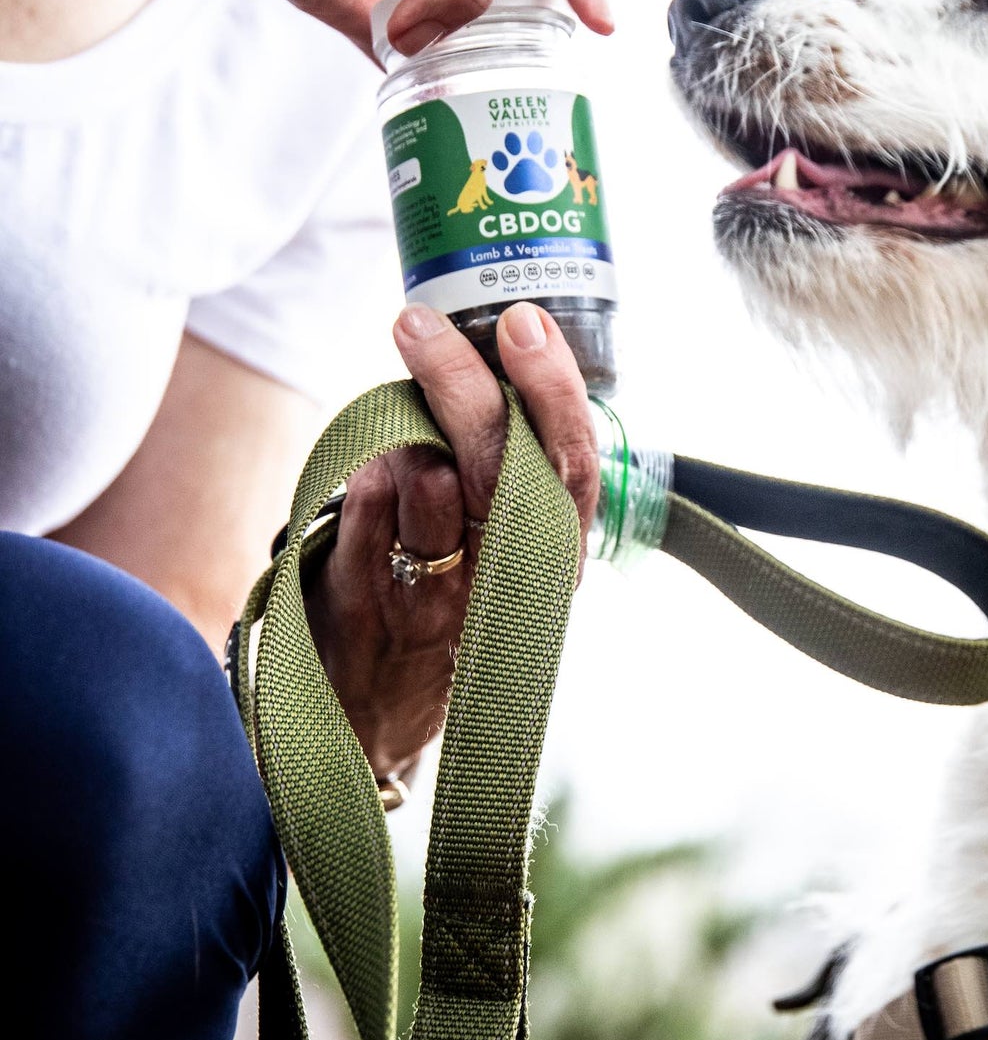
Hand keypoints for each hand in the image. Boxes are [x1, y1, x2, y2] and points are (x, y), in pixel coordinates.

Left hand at [303, 302, 598, 778]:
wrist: (373, 719)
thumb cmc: (450, 603)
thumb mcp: (502, 547)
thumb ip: (504, 465)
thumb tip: (484, 352)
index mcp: (553, 550)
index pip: (571, 462)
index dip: (552, 389)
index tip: (524, 320)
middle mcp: (503, 576)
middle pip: (498, 466)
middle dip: (463, 383)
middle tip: (421, 324)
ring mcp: (433, 593)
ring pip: (427, 479)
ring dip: (405, 422)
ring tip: (396, 398)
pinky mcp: (364, 599)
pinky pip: (365, 504)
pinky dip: (365, 466)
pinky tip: (368, 452)